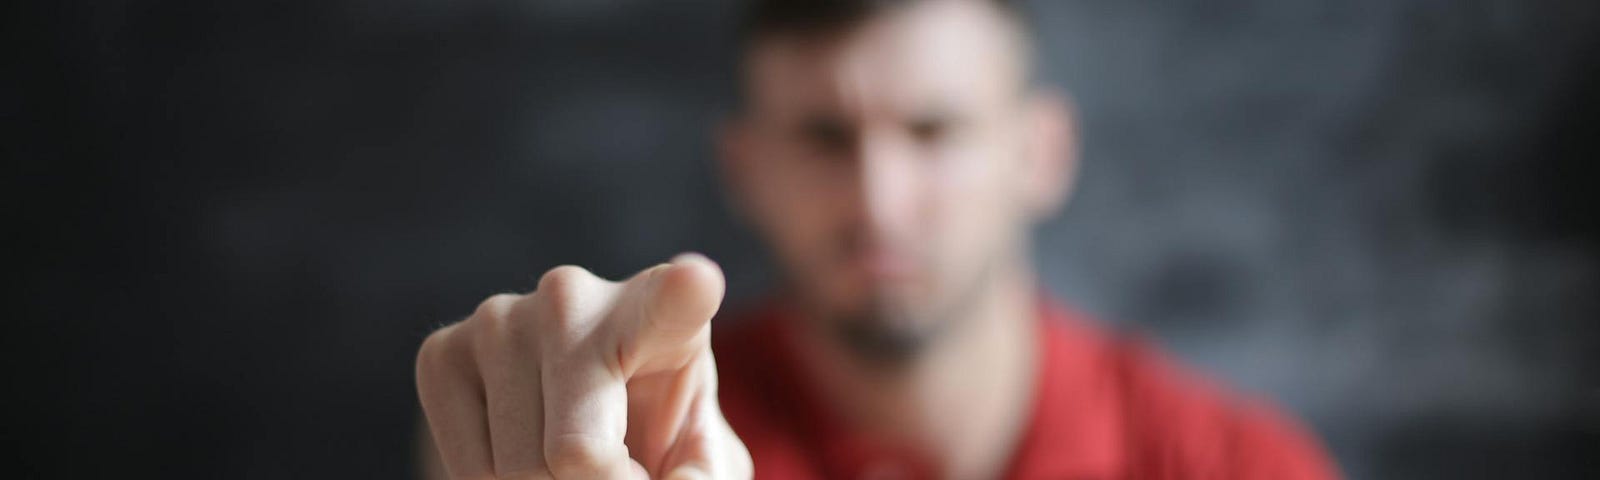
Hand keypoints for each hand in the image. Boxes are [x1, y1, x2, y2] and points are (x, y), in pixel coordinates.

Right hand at [416, 254, 751, 478]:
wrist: (578, 411)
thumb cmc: (653, 429)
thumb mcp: (699, 456)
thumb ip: (703, 477)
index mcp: (663, 312)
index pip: (675, 300)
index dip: (687, 291)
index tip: (698, 280)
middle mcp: (574, 297)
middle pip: (576, 453)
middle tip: (617, 471)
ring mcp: (498, 317)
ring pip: (518, 470)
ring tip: (573, 460)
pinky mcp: (441, 352)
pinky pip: (469, 472)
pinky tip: (527, 452)